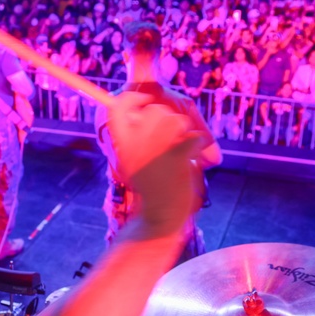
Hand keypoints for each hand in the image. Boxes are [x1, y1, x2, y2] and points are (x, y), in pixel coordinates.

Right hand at [107, 92, 204, 236]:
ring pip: (178, 120)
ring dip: (184, 133)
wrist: (161, 216)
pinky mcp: (177, 155)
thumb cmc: (150, 188)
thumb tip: (148, 108)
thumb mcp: (133, 160)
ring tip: (179, 153)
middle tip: (169, 140)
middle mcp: (135, 143)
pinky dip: (198, 146)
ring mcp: (156, 148)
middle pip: (155, 109)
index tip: (143, 101)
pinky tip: (191, 160)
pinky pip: (195, 136)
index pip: (116, 107)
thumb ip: (135, 135)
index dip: (130, 99)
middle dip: (167, 119)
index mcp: (121, 144)